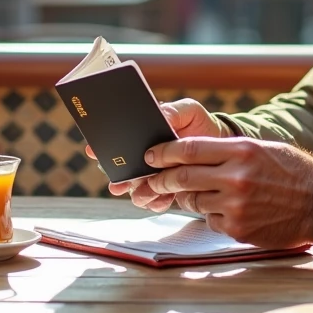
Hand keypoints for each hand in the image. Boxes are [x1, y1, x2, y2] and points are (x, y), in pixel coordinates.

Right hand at [84, 98, 226, 210]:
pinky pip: (154, 201)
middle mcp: (142, 158)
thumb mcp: (188, 110)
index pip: (116, 141)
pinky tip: (165, 197)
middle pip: (121, 171)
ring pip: (135, 190)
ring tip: (150, 190)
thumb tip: (158, 114)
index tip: (93, 151)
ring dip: (139, 192)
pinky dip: (157, 202)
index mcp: (142, 136)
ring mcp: (152, 177)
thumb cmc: (200, 125)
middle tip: (120, 183)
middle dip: (119, 179)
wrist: (220, 147)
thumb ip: (172, 111)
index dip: (101, 147)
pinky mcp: (166, 192)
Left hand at [144, 137, 312, 249]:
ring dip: (190, 197)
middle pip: (183, 176)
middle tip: (153, 179)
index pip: (190, 149)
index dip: (164, 152)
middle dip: (162, 178)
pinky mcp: (237, 229)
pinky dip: (213, 215)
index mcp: (242, 151)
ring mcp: (235, 206)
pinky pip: (210, 220)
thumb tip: (193, 154)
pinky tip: (229, 210)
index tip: (151, 155)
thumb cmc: (294, 173)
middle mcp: (236, 178)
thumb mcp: (264, 150)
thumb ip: (230, 151)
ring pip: (194, 201)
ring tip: (201, 193)